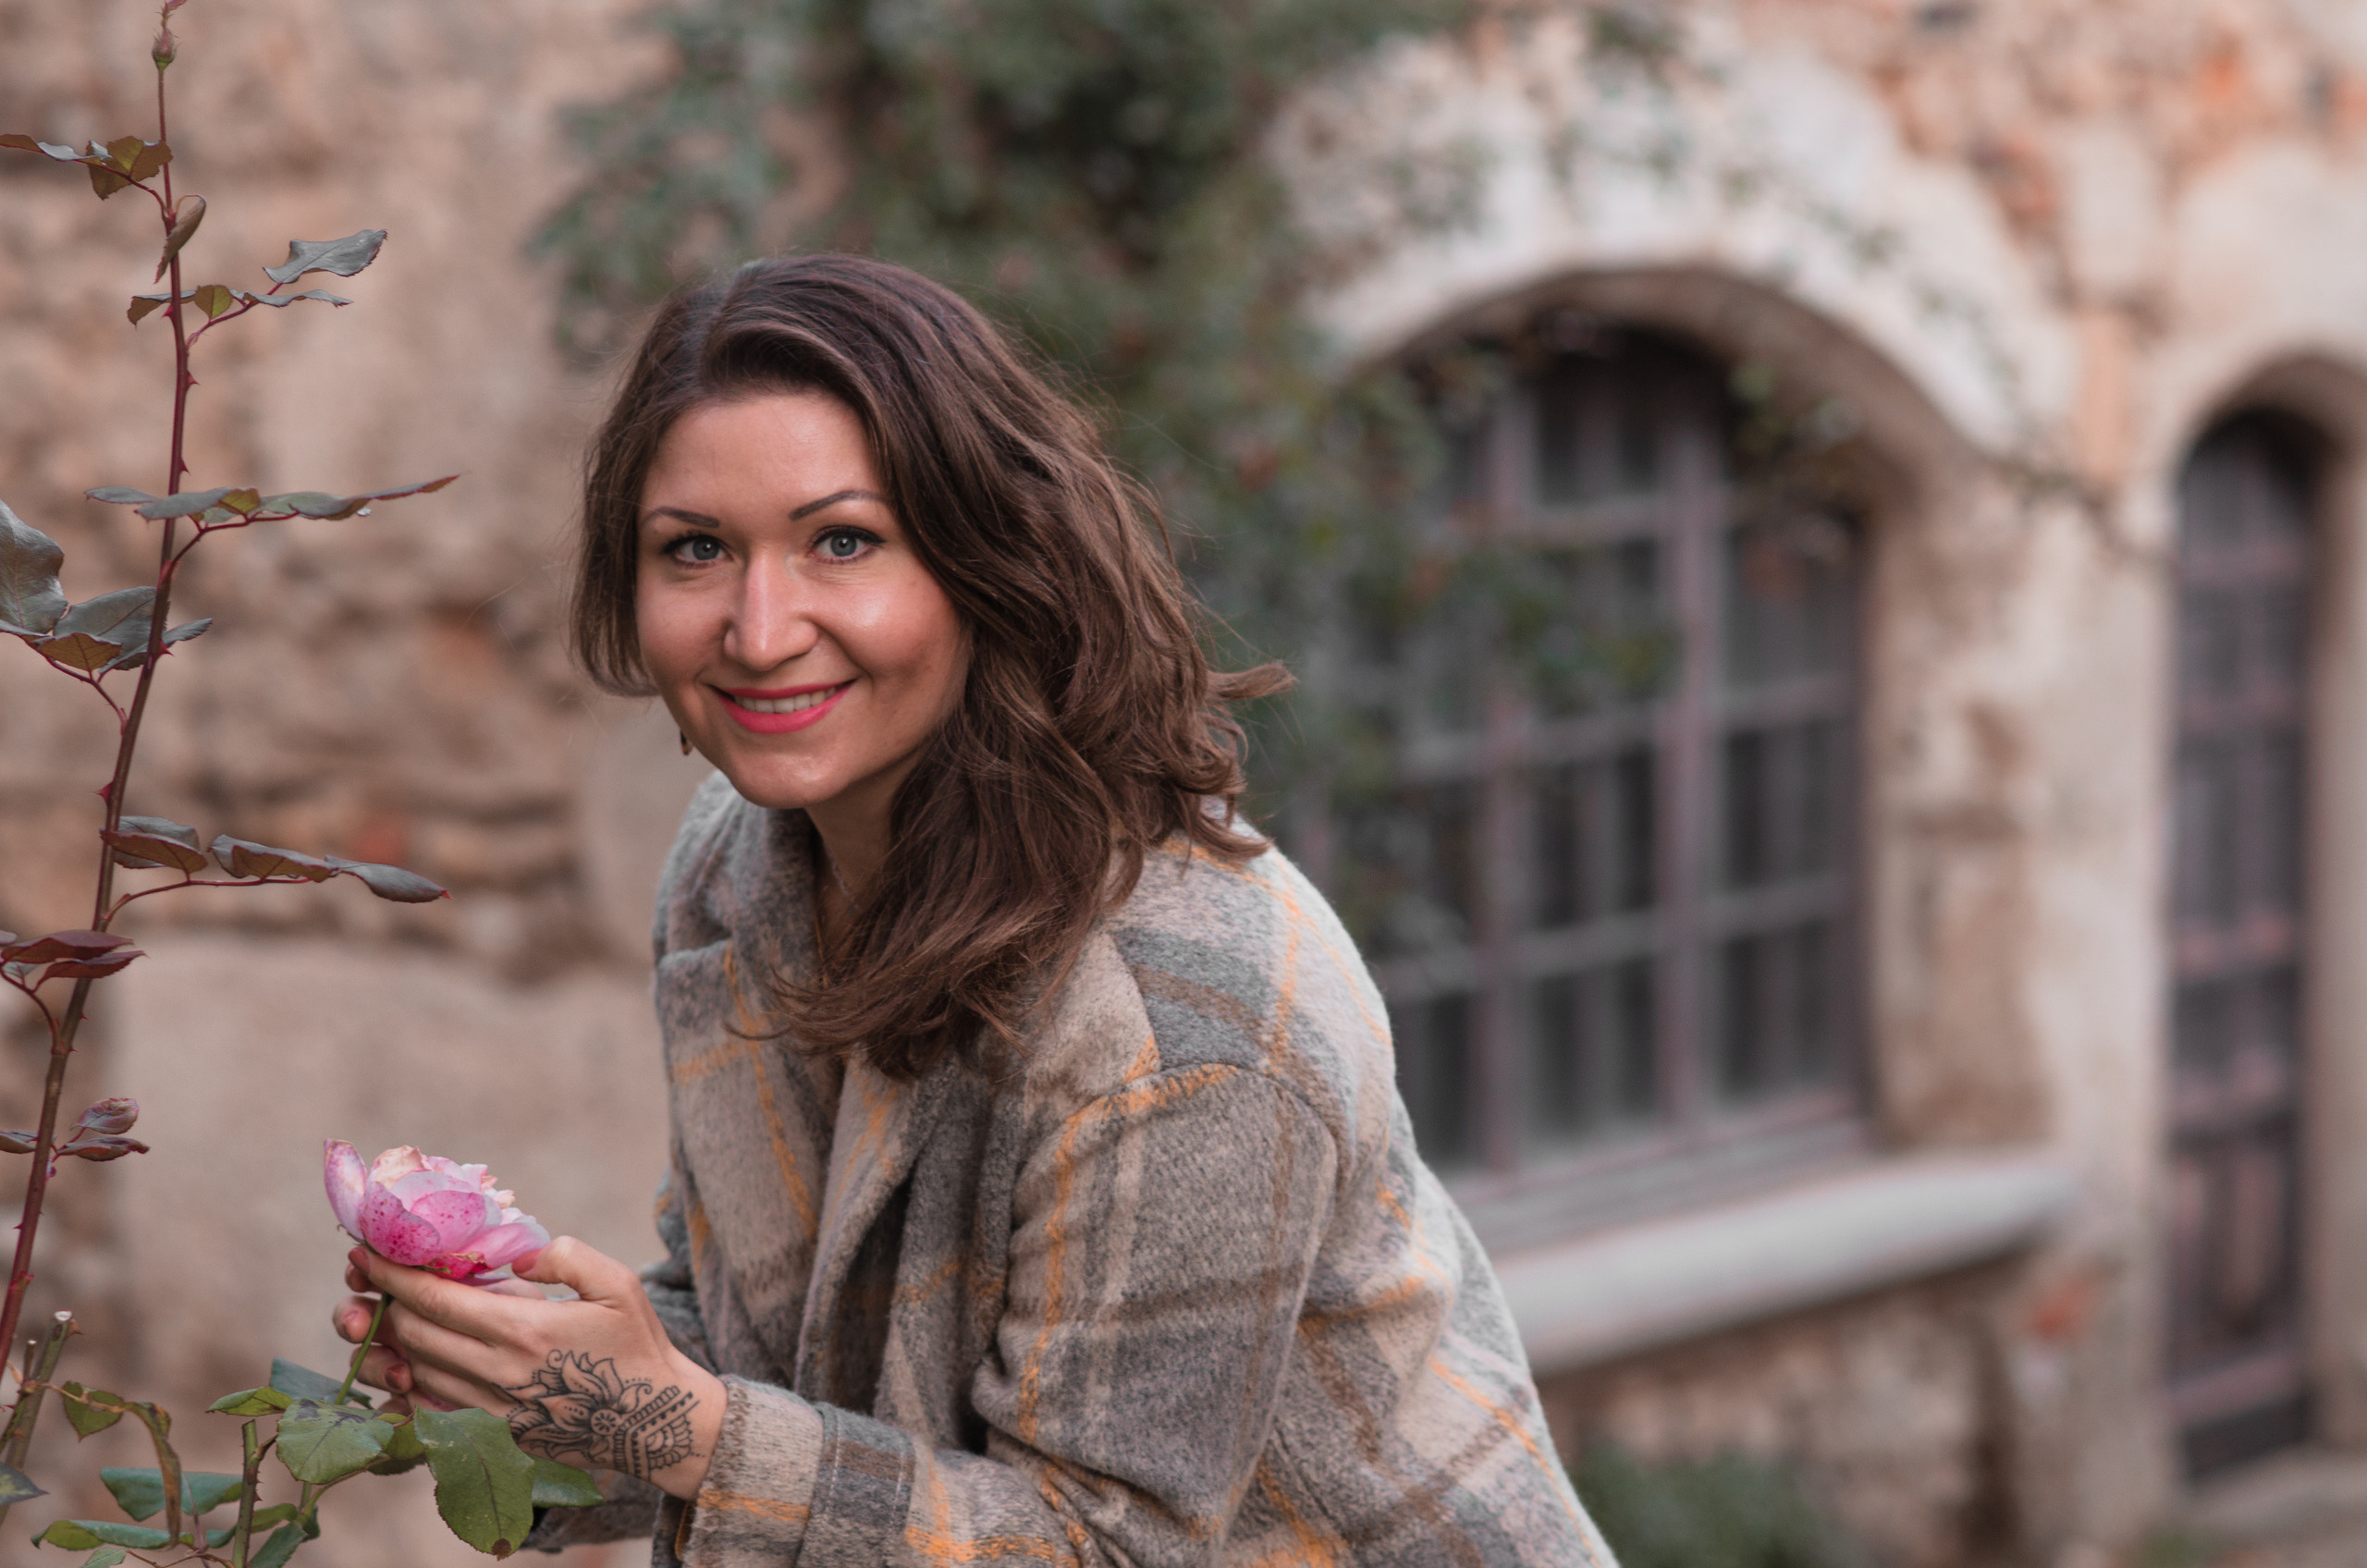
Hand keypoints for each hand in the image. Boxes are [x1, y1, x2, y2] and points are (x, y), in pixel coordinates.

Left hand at [332, 1238, 726, 1500]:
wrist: (655, 1423)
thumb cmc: (638, 1345)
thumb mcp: (618, 1283)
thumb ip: (566, 1256)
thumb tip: (516, 1256)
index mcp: (523, 1329)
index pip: (434, 1298)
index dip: (391, 1273)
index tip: (365, 1252)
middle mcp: (498, 1373)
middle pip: (413, 1334)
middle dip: (384, 1301)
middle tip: (375, 1278)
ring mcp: (492, 1410)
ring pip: (415, 1372)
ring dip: (392, 1342)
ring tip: (385, 1316)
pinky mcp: (494, 1434)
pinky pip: (431, 1409)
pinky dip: (411, 1383)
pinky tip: (412, 1362)